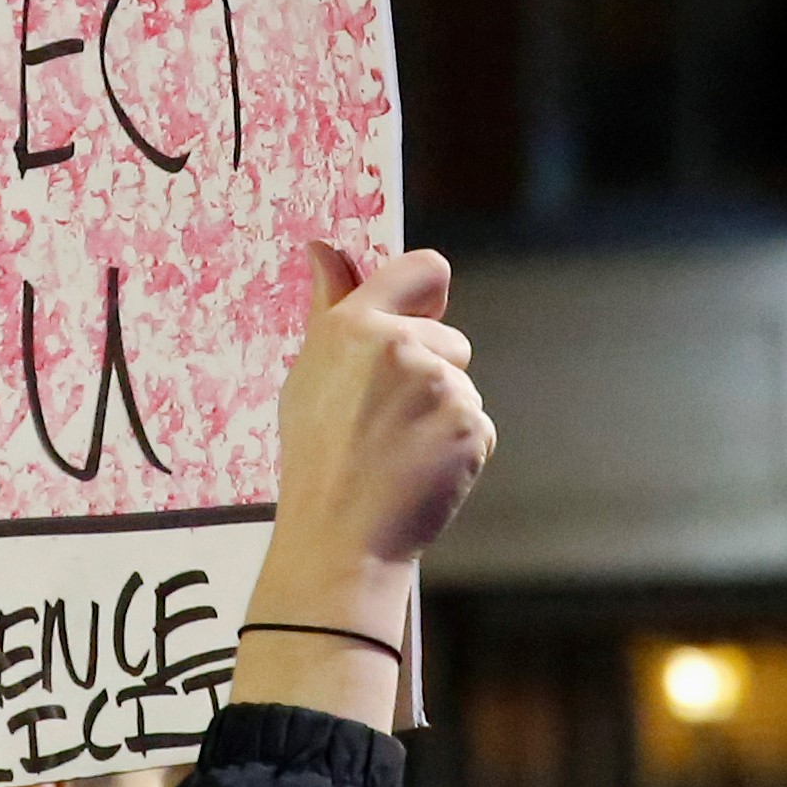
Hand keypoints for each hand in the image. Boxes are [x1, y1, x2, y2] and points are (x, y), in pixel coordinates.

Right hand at [236, 246, 490, 727]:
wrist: (340, 538)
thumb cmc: (317, 457)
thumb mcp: (309, 376)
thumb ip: (329, 307)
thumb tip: (323, 248)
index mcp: (355, 326)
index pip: (421, 270)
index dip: (428, 291)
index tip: (422, 314)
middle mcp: (400, 347)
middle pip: (450, 340)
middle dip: (432, 373)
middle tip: (386, 421)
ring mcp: (441, 387)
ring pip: (463, 387)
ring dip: (444, 416)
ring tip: (399, 452)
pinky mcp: (470, 425)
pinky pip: (478, 427)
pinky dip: (459, 451)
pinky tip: (421, 472)